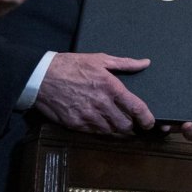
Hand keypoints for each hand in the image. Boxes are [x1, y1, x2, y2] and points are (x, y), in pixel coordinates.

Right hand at [34, 52, 154, 134]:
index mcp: (111, 88)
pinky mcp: (75, 124)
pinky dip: (102, 131)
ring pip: (110, 132)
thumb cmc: (72, 65)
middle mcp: (101, 104)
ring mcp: (87, 116)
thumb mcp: (100, 59)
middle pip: (125, 125)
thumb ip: (125, 63)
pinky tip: (103, 125)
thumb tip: (145, 63)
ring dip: (117, 131)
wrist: (41, 77)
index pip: (136, 108)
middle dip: (132, 127)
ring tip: (120, 126)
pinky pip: (94, 133)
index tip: (150, 123)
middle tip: (134, 125)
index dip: (147, 119)